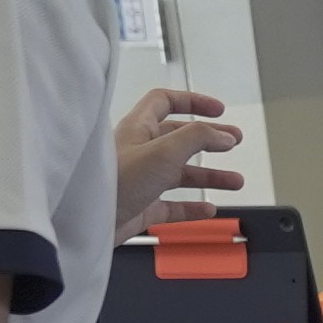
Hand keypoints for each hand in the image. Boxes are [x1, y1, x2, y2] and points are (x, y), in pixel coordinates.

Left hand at [118, 85, 244, 220]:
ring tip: (235, 181)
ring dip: (210, 175)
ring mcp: (141, 179)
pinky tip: (208, 209)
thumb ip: (197, 138)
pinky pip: (172, 205)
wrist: (87, 221)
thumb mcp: (163, 151)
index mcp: (138, 128)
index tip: (218, 110)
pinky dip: (192, 207)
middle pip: (179, 138)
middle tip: (233, 142)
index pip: (165, 102)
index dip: (193, 102)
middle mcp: (139, 150)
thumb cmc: (116, 182)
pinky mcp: (141, 206)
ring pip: (180, 173)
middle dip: (209, 140)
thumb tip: (223, 135)